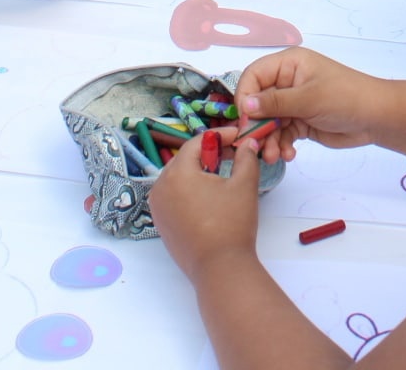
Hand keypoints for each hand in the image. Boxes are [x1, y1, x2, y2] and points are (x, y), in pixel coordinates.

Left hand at [149, 131, 265, 285]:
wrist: (219, 269)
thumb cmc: (232, 224)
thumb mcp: (244, 185)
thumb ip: (246, 158)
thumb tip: (248, 143)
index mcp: (178, 173)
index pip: (196, 143)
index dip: (218, 136)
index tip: (236, 137)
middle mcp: (160, 187)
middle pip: (184, 160)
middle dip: (208, 154)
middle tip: (231, 155)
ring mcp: (158, 207)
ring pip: (177, 179)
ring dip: (197, 173)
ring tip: (221, 176)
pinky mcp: (160, 224)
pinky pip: (173, 197)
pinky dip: (188, 191)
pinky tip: (208, 198)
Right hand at [233, 48, 389, 163]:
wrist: (376, 118)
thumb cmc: (345, 97)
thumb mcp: (309, 98)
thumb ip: (275, 102)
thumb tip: (245, 105)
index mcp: (289, 64)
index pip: (254, 76)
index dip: (245, 97)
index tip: (245, 120)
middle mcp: (288, 81)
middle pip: (258, 102)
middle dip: (257, 125)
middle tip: (256, 145)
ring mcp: (294, 102)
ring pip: (269, 121)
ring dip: (269, 140)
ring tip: (274, 156)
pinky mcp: (301, 121)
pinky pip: (282, 133)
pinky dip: (282, 144)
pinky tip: (289, 154)